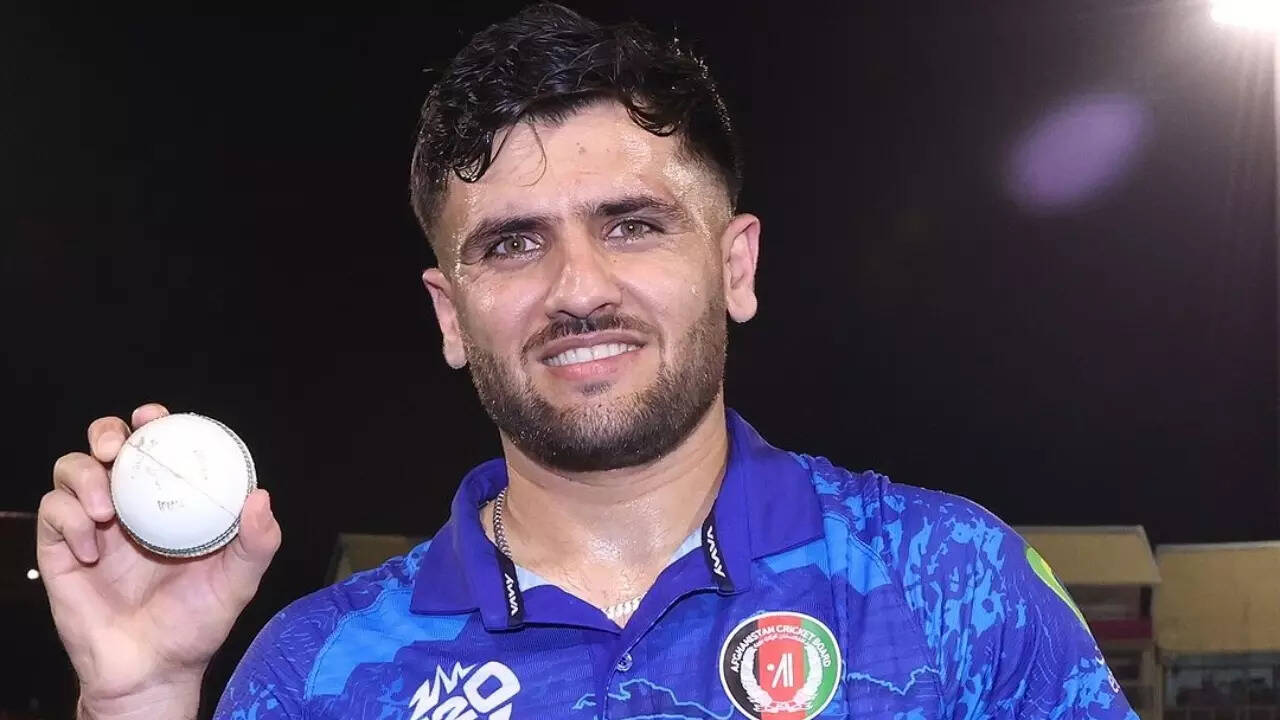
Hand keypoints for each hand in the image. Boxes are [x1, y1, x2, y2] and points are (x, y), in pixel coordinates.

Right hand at [38, 403, 281, 715]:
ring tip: (106, 510)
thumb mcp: (237, 581)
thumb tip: (261, 497)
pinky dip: (67, 519)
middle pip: (106, 445)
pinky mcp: (60, 550)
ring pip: (71, 470)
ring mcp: (92, 525)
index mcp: (171, 504)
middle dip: (106, 433)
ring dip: (83, 477)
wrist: (152, 671)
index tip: (156, 416)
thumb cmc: (196, 624)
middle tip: (116, 446)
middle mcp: (130, 506)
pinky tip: (90, 548)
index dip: (154, 423)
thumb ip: (256, 542)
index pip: (159, 448)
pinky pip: (52, 513)